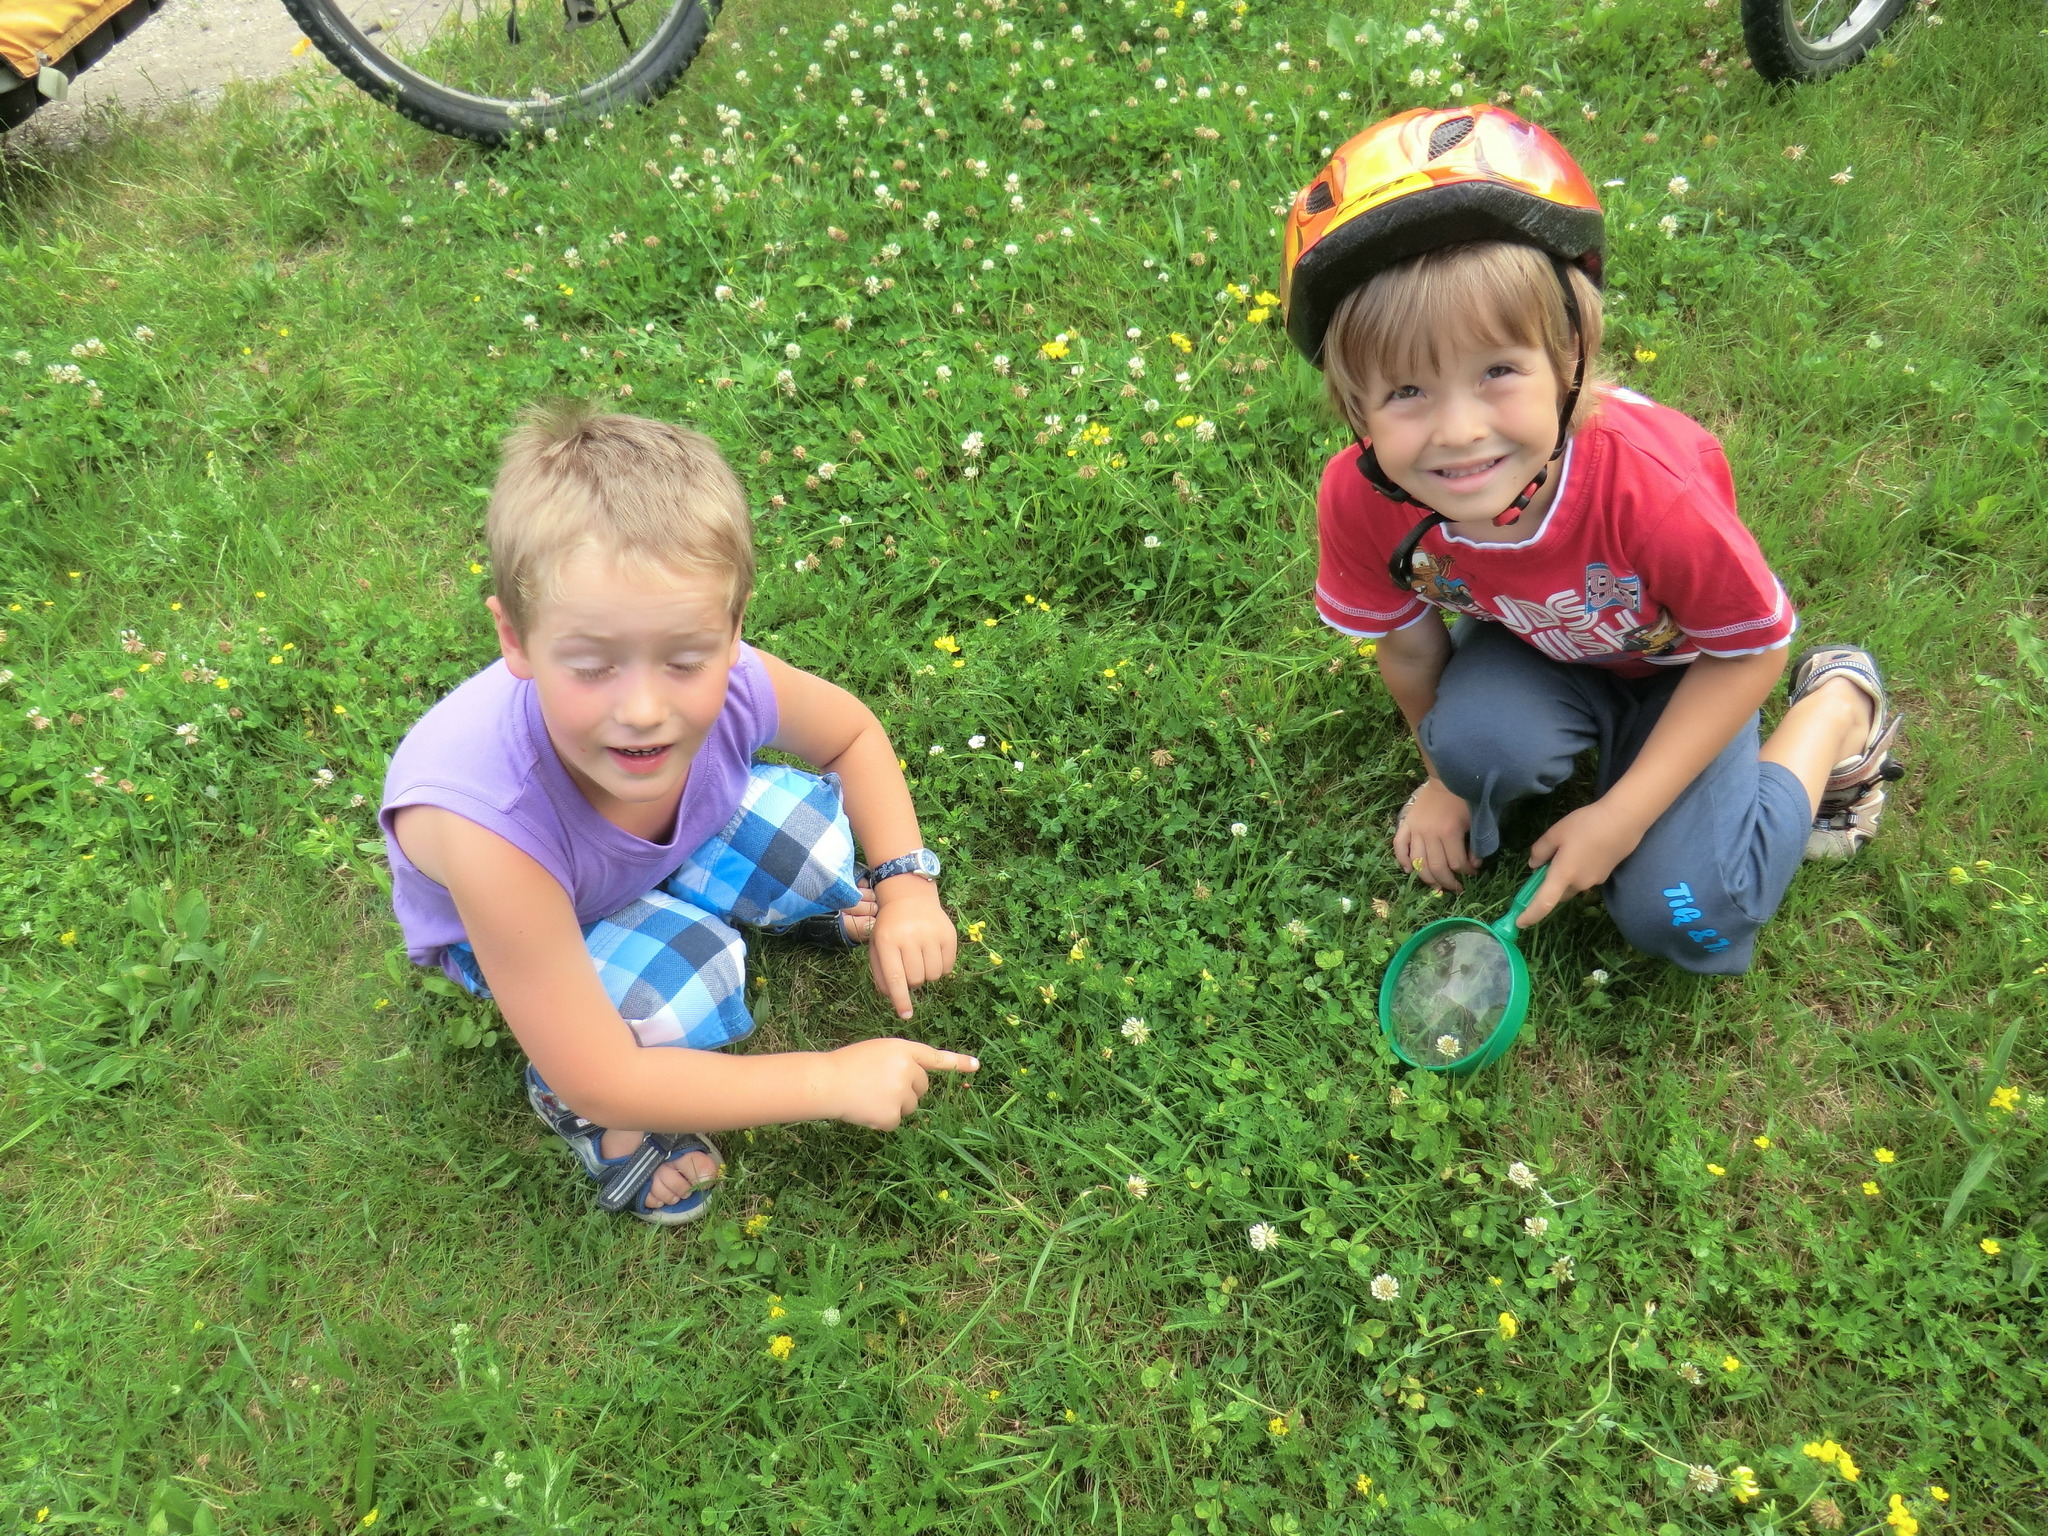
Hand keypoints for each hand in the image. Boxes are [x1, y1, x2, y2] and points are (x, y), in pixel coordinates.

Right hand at [818, 1037, 978, 1130]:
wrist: (826, 1082)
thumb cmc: (848, 1065)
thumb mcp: (878, 1052)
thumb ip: (901, 1061)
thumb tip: (918, 1082)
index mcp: (902, 1049)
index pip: (935, 1057)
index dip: (957, 1062)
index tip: (976, 1066)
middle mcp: (907, 1069)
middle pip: (922, 1087)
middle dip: (907, 1089)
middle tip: (879, 1085)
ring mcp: (901, 1093)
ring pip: (911, 1106)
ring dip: (896, 1105)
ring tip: (870, 1096)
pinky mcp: (893, 1114)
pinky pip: (897, 1121)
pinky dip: (884, 1119)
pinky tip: (867, 1109)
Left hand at [868, 878, 957, 1019]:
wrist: (909, 897)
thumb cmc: (890, 928)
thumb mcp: (877, 947)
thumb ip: (881, 974)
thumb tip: (894, 998)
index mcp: (887, 941)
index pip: (895, 978)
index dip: (901, 999)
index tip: (906, 1015)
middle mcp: (910, 937)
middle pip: (916, 979)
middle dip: (912, 980)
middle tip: (909, 966)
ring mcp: (931, 934)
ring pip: (933, 975)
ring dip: (927, 975)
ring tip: (920, 959)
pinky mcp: (948, 934)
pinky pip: (948, 967)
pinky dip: (941, 968)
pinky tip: (932, 954)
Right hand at [1392, 778, 1477, 892]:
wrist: (1447, 777)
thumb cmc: (1465, 798)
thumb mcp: (1477, 820)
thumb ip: (1477, 844)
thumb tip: (1474, 864)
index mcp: (1450, 831)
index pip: (1457, 863)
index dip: (1467, 872)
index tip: (1473, 872)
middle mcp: (1430, 833)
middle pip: (1436, 868)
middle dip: (1448, 882)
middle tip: (1457, 888)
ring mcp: (1415, 829)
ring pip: (1418, 862)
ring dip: (1427, 878)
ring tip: (1437, 885)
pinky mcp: (1406, 824)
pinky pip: (1399, 846)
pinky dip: (1402, 860)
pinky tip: (1409, 871)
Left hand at [1519, 801, 1647, 928]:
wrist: (1624, 821)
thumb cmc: (1586, 825)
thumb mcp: (1556, 832)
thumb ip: (1540, 850)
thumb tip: (1534, 865)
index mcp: (1563, 875)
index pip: (1543, 903)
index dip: (1530, 915)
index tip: (1520, 923)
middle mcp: (1579, 884)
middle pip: (1558, 893)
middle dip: (1549, 886)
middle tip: (1545, 863)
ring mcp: (1594, 882)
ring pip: (1572, 885)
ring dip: (1564, 876)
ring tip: (1569, 848)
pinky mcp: (1605, 876)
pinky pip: (1584, 878)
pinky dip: (1578, 870)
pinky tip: (1584, 848)